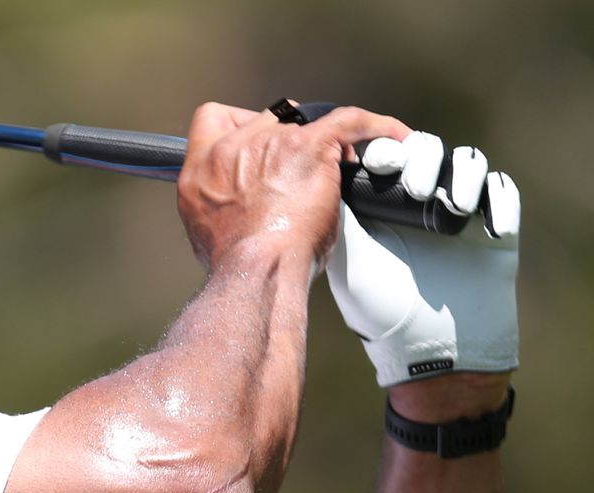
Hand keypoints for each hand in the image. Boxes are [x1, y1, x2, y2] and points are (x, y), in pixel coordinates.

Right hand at [177, 103, 408, 272]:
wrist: (255, 271)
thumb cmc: (238, 266)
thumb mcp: (208, 233)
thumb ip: (221, 208)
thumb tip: (245, 209)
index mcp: (200, 171)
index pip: (214, 120)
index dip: (240, 128)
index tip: (257, 146)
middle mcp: (230, 149)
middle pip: (266, 119)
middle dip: (287, 139)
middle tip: (303, 169)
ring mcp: (269, 143)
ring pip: (306, 123)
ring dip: (325, 143)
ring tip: (340, 167)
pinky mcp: (307, 146)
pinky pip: (350, 121)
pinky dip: (376, 126)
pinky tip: (394, 134)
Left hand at [326, 132, 520, 387]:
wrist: (432, 350)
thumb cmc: (381, 311)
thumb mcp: (348, 261)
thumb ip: (340, 216)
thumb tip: (322, 171)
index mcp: (381, 204)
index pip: (386, 155)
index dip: (383, 148)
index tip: (378, 162)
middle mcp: (418, 202)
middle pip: (427, 149)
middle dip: (422, 158)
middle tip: (415, 188)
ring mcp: (457, 211)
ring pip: (467, 162)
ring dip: (461, 174)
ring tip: (449, 206)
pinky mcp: (492, 226)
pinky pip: (503, 192)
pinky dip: (498, 200)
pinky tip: (488, 227)